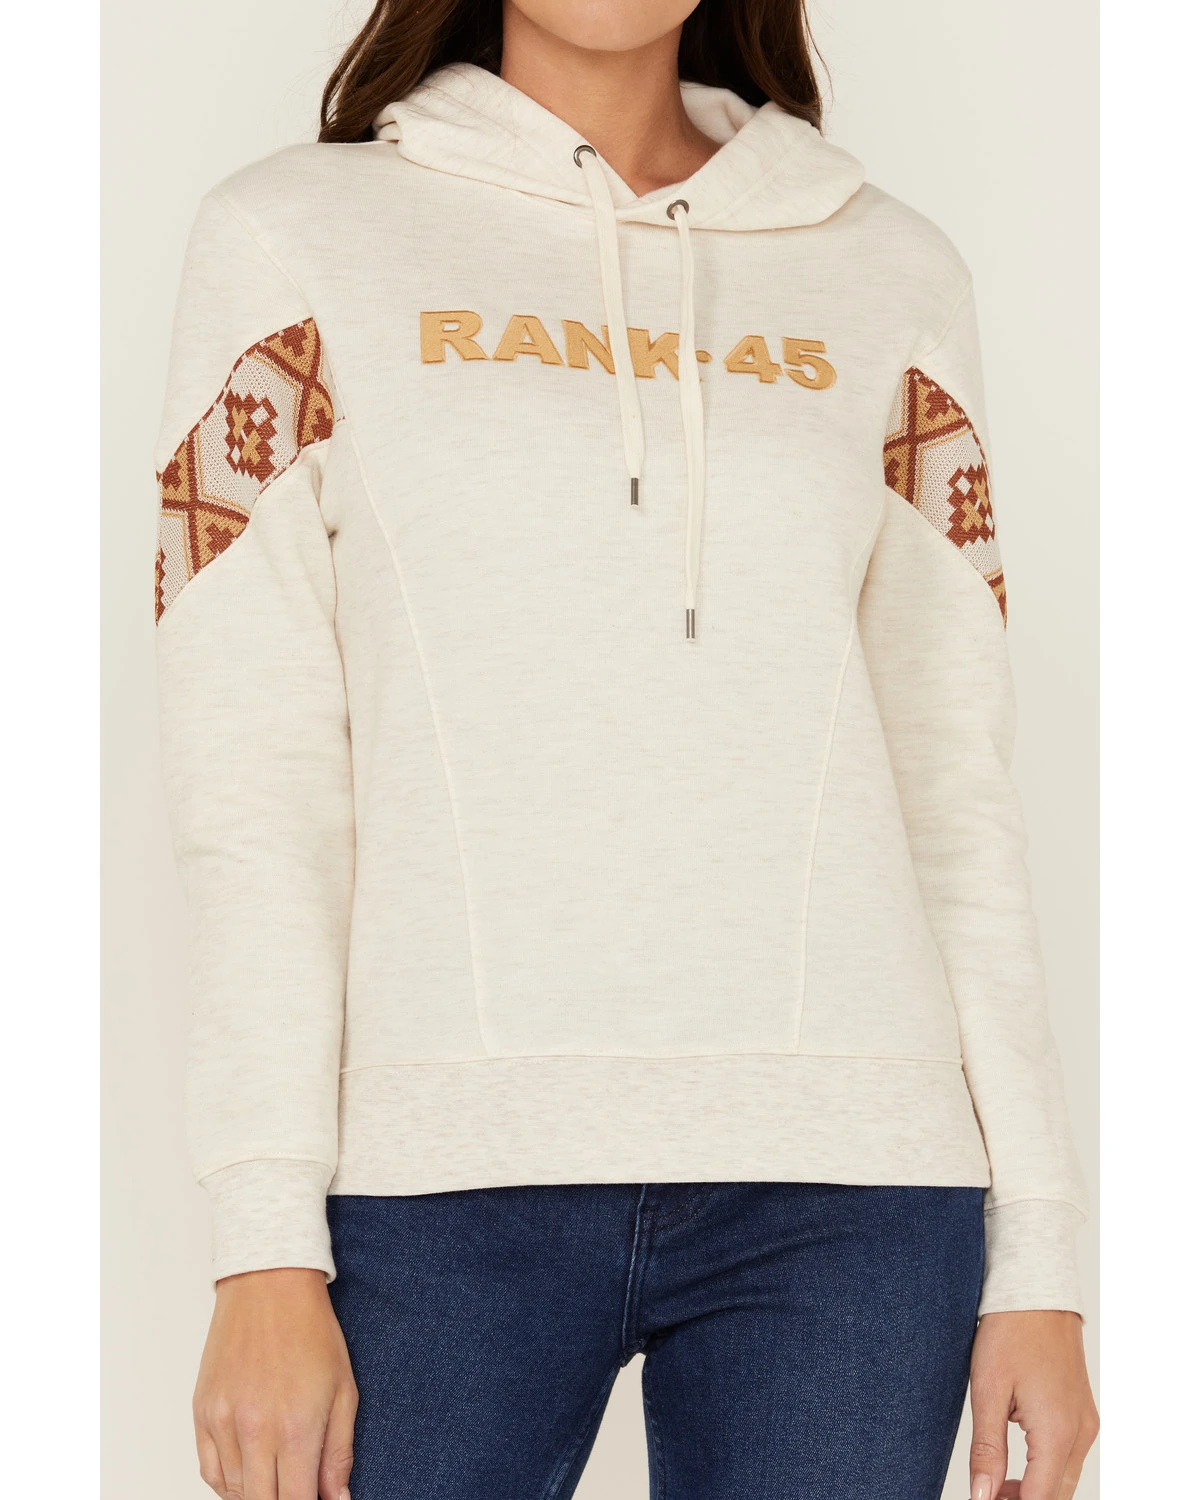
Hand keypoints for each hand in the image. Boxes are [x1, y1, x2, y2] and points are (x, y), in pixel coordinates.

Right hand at [193, 1267, 357, 1499]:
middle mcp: (255, 1430)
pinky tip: (250, 1471)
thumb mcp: (344, 1390)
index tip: (317, 1498)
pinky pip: (210, 1472)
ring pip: (235, 1492)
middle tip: (299, 1484)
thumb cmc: (312, 1332)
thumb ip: (339, 1453)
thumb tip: (338, 1499)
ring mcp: (223, 1422)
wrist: (268, 1285)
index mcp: (296, 1427)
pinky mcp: (202, 1413)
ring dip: (258, 1492)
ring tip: (279, 1472)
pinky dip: (229, 1483)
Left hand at [968, 1310, 1098, 1499]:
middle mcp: (1080, 1431)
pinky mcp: (1082, 1411)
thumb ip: (987, 1449)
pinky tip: (1016, 1461)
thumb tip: (983, 1495)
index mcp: (1058, 1431)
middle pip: (1057, 1494)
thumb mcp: (988, 1390)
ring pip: (1065, 1478)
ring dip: (1035, 1489)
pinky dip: (1046, 1468)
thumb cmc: (1010, 1331)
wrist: (1036, 1291)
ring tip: (995, 1483)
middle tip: (988, 1494)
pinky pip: (1069, 1455)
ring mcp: (1086, 1421)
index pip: (1040, 1499)